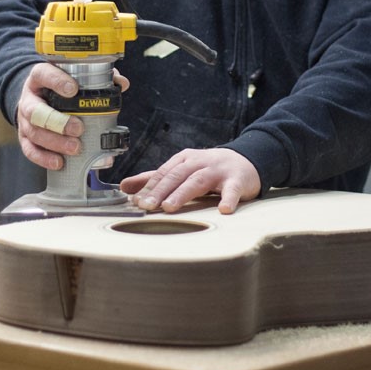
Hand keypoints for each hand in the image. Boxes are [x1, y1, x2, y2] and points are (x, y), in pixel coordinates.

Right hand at [15, 63, 128, 169]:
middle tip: (78, 128)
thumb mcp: (72, 77)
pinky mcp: (24, 138)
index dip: (56, 81)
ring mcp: (25, 120)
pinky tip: (59, 162)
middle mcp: (29, 99)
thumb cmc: (59, 87)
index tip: (73, 89)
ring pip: (34, 132)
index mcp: (40, 78)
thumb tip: (121, 83)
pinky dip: (44, 158)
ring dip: (55, 142)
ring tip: (75, 148)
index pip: (43, 74)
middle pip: (36, 111)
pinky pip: (30, 150)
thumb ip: (96, 77)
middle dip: (58, 121)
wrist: (36, 98)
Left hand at [120, 148, 260, 214]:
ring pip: (198, 180)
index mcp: (184, 160)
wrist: (245, 161)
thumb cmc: (209, 169)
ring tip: (169, 207)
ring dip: (183, 193)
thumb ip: (155, 179)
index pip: (163, 173)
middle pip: (177, 175)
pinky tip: (223, 210)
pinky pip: (232, 190)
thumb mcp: (181, 169)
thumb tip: (124, 187)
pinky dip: (228, 199)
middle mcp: (199, 162)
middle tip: (147, 206)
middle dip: (160, 190)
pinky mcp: (237, 180)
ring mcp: (218, 170)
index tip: (136, 202)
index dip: (149, 187)